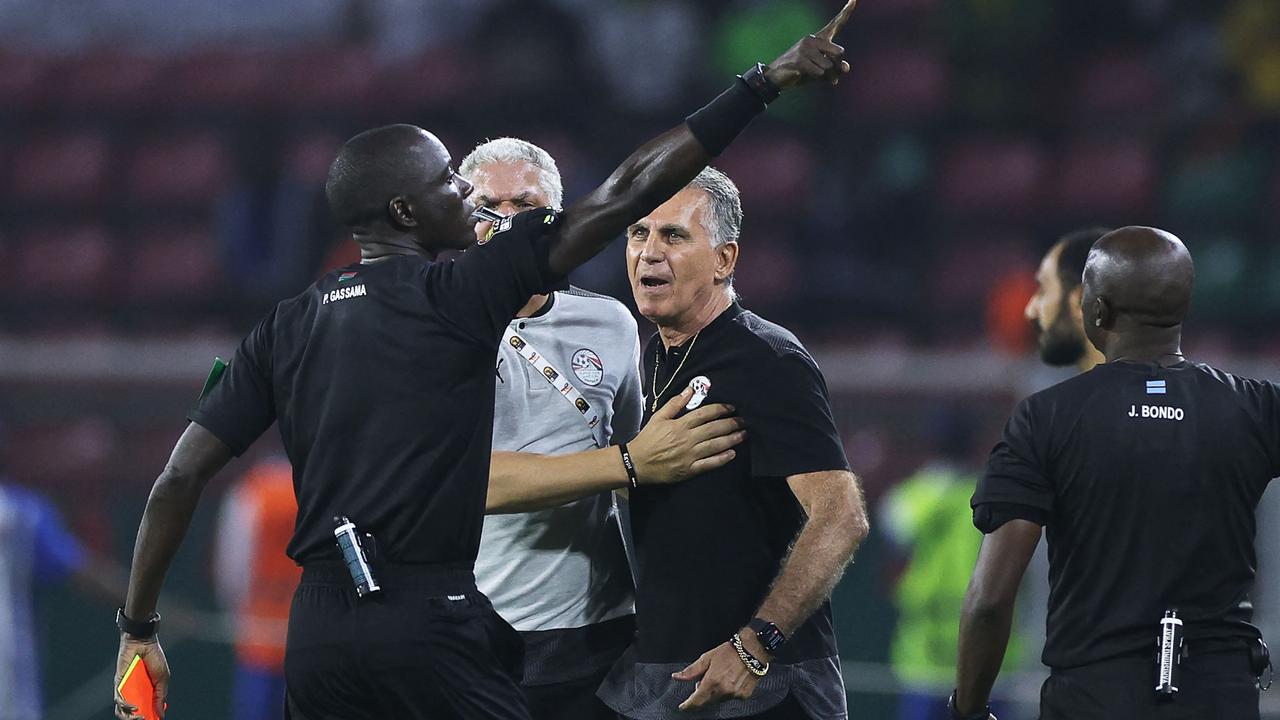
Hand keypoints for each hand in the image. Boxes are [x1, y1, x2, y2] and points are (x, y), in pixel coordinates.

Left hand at [114, 634, 168, 719]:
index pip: (146, 708)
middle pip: (133, 713)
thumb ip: (160, 697)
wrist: (142, 643)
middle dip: (139, 719)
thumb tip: (161, 714)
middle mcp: (135, 692)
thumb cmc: (154, 658)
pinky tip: (134, 707)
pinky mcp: (118, 685)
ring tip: (140, 717)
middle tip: (146, 719)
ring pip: (123, 710)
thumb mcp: (162, 679)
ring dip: (130, 717)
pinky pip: (118, 700)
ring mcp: (126, 689)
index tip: (155, 719)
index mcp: (147, 691)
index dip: (150, 716)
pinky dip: (125, 706)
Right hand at [629, 387, 745, 484]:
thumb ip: (675, 404)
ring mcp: (689, 455)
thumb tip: (690, 390)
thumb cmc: (647, 439)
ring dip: (731, 439)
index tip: (731, 408)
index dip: (721, 409)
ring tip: (743, 435)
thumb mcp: (658, 417)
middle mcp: (687, 439)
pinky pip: (709, 464)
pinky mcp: (689, 470)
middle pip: (714, 429)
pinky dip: (722, 459)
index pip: (705, 414)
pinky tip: (732, 454)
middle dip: (731, 424)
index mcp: (680, 425)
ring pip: (715, 445)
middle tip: (743, 421)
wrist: (636, 463)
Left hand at [672, 634, 762, 710]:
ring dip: (715, 693)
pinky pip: (730, 698)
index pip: (697, 700)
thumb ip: (691, 671)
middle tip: (704, 682)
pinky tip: (730, 680)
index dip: (688, 705)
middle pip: (707, 701)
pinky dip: (727, 692)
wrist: (752, 650)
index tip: (683, 707)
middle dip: (703, 695)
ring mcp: (734, 694)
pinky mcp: (744, 696)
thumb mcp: (707, 658)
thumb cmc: (729, 652)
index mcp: (712, 681)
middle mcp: (723, 690)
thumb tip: (676, 677)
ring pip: (719, 700)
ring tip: (719, 677)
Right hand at [765, 0, 857, 90]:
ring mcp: (805, 49)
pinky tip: (805, 75)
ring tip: (815, 75)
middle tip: (830, 75)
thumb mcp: (821, 69)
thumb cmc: (801, 71)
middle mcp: (812, 40)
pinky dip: (817, 79)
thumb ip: (835, 67)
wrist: (776, 76)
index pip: (835, 24)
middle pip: (839, 52)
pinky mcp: (799, 60)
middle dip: (837, 67)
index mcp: (819, 38)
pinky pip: (819, 73)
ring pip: (829, 66)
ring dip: (826, 76)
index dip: (846, 12)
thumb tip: (845, 68)